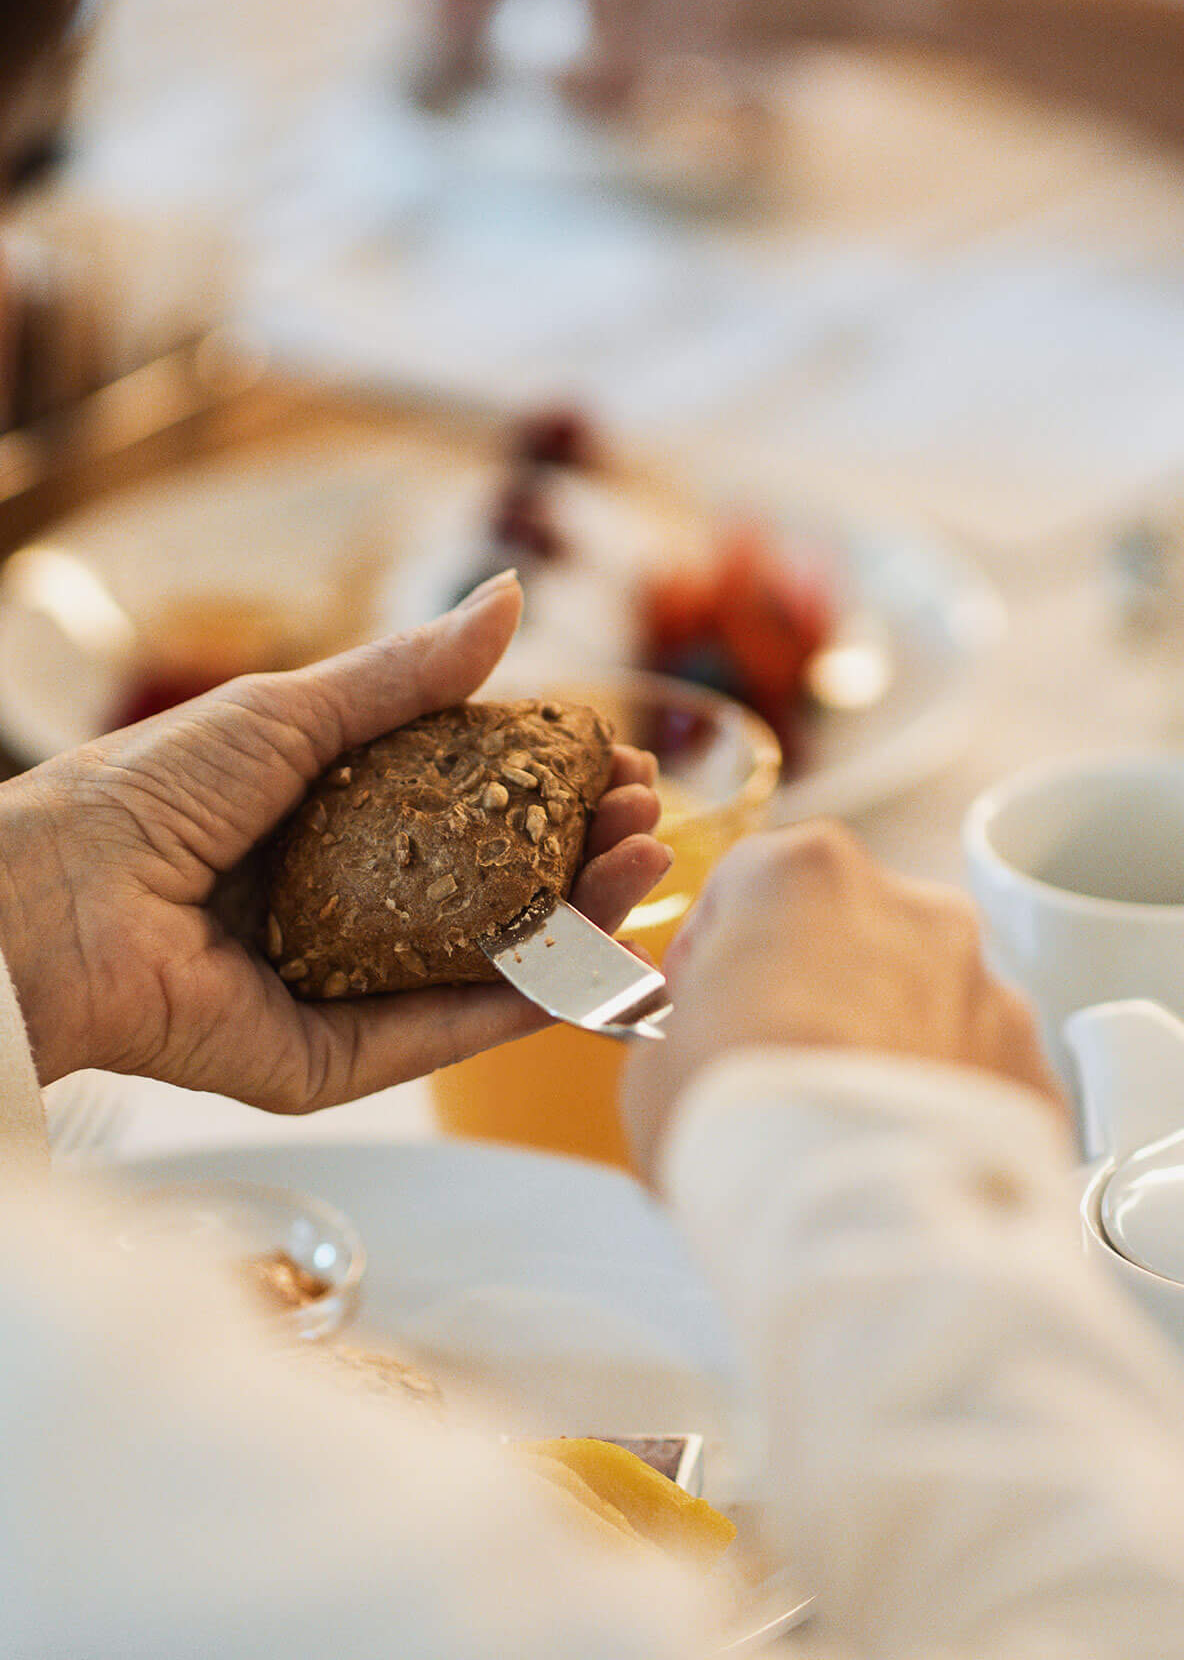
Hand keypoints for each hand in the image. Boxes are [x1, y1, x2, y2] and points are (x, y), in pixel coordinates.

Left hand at [0, 573, 672, 1107]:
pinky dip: (540, 995)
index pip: (480, 809)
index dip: (557, 788)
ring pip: (498, 959)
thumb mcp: (292, 714)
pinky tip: (605, 952)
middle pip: (504, 888)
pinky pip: (456, 1029)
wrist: (49, 909)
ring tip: (647, 863)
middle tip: (649, 816)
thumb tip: (511, 598)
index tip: (623, 763)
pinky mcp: (344, 1061)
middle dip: (588, 851)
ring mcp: (357, 991)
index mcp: (341, 827)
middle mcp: (358, 910)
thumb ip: (408, 675)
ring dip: (587, 916)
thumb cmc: (139, 797)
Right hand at [621, 822, 1059, 1181]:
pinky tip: (904, 1158)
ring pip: (925, 1000)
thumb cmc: (747, 1128)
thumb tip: (698, 1056)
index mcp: (807, 877)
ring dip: (889, 1045)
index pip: (748, 883)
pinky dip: (947, 1105)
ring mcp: (986, 983)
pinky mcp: (1032, 1062)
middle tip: (777, 1074)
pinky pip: (978, 1071)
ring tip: (844, 1129)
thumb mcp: (654, 1073)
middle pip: (850, 935)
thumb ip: (686, 1034)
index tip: (703, 1003)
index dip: (716, 948)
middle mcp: (913, 909)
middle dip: (817, 992)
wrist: (863, 1218)